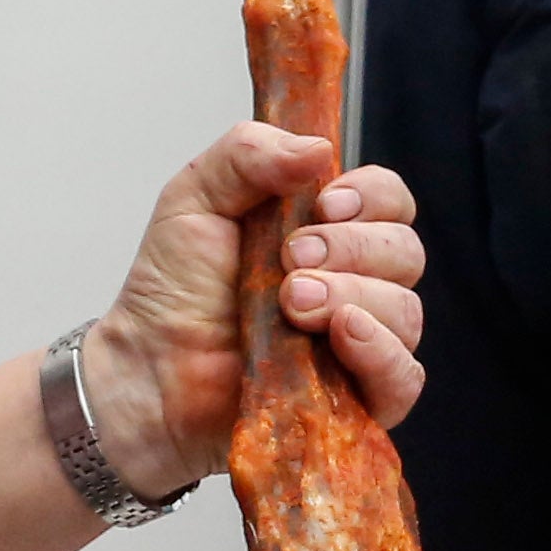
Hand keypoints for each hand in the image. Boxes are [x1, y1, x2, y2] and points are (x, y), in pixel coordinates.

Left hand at [86, 126, 428, 496]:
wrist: (146, 370)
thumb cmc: (172, 292)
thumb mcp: (194, 198)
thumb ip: (247, 153)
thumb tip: (318, 148)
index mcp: (327, 233)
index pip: (390, 201)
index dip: (370, 196)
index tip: (324, 204)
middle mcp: (354, 285)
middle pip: (405, 252)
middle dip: (352, 248)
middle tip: (289, 260)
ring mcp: (360, 345)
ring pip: (404, 310)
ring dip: (352, 296)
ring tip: (291, 305)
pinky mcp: (358, 402)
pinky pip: (403, 376)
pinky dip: (380, 352)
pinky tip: (340, 336)